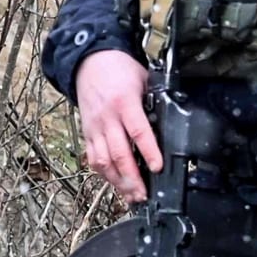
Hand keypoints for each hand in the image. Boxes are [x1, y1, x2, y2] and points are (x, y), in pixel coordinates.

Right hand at [76, 49, 159, 201]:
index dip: (149, 151)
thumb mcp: (143, 79)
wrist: (88, 61)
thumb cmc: (119, 69)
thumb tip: (170, 121)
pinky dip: (104, 173)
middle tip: (143, 194)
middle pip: (119, 152)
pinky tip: (115, 183)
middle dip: (132, 177)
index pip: (138, 131)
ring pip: (103, 160)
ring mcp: (95, 127)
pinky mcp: (86, 133)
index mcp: (124, 102)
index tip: (157, 167)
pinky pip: (93, 158)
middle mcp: (107, 118)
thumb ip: (154, 101)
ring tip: (131, 195)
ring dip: (118, 181)